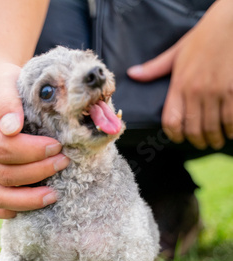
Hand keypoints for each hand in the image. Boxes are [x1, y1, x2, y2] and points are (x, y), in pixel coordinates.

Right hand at [0, 62, 68, 217]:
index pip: (3, 148)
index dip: (32, 152)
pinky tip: (31, 207)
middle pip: (4, 174)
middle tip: (64, 162)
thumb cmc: (3, 85)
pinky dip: (8, 211)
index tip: (57, 145)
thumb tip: (11, 128)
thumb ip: (7, 101)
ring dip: (28, 199)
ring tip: (55, 194)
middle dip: (38, 172)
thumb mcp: (3, 81)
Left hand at [127, 0, 232, 149]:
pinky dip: (231, 130)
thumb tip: (132, 74)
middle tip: (203, 143)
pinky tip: (231, 132)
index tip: (180, 138)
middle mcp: (195, 91)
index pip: (170, 121)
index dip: (174, 136)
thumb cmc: (204, 37)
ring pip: (212, 128)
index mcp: (179, 85)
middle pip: (192, 130)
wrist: (231, 22)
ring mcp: (215, 92)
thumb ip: (154, 69)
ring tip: (218, 140)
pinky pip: (230, 120)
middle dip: (198, 141)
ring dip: (215, 139)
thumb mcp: (176, 52)